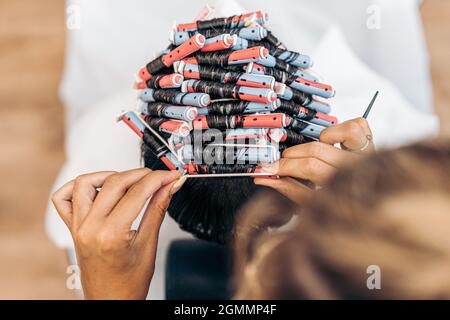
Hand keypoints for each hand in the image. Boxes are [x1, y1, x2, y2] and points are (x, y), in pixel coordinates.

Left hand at [51, 168, 184, 298]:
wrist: (111, 300)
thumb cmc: (128, 282)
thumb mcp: (149, 244)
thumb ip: (158, 209)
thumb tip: (168, 187)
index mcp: (111, 235)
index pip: (138, 192)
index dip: (158, 179)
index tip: (171, 175)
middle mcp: (90, 228)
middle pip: (115, 182)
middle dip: (141, 174)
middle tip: (158, 177)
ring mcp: (78, 226)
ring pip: (86, 183)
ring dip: (110, 175)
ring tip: (129, 182)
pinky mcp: (72, 227)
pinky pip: (64, 198)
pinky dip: (78, 187)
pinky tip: (97, 188)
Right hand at [254, 118, 373, 203]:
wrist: (367, 206)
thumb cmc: (340, 207)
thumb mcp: (312, 205)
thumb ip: (289, 189)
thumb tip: (265, 178)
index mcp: (345, 185)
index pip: (310, 168)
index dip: (285, 166)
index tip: (268, 169)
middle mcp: (359, 167)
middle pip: (318, 150)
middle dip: (292, 156)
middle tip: (281, 163)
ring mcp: (367, 153)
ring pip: (343, 132)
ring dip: (321, 141)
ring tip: (313, 154)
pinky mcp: (370, 141)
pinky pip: (357, 125)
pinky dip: (340, 130)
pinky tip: (332, 144)